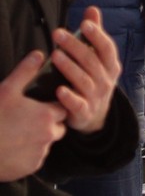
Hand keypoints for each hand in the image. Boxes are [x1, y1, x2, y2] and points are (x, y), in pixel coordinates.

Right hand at [0, 51, 66, 180]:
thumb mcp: (6, 90)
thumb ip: (25, 71)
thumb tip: (39, 53)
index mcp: (46, 115)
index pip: (62, 108)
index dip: (53, 106)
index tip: (42, 104)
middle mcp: (49, 135)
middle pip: (58, 126)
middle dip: (48, 122)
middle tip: (29, 118)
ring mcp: (40, 153)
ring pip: (47, 143)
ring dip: (39, 138)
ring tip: (18, 132)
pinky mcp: (31, 167)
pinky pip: (36, 158)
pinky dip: (29, 153)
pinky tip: (13, 146)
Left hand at [53, 7, 121, 134]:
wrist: (96, 116)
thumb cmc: (94, 80)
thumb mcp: (98, 59)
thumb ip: (94, 35)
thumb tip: (92, 9)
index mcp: (111, 65)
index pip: (107, 48)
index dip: (97, 36)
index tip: (85, 24)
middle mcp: (106, 80)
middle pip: (92, 61)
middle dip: (75, 47)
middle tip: (58, 34)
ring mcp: (97, 97)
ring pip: (84, 81)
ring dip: (70, 68)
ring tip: (55, 55)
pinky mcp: (84, 112)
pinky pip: (78, 104)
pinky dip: (69, 97)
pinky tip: (59, 89)